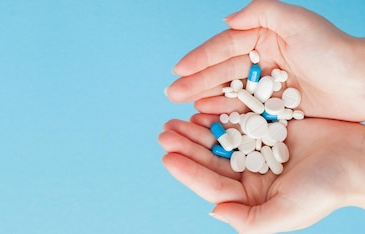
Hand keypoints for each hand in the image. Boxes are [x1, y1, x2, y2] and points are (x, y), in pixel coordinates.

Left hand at [158, 114, 364, 232]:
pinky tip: (201, 108)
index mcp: (249, 197)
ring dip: (196, 131)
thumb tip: (214, 211)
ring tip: (175, 120)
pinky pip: (234, 121)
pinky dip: (218, 115)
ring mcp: (255, 151)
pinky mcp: (264, 129)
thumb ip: (249, 219)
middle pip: (209, 160)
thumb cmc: (326, 190)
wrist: (360, 159)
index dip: (188, 171)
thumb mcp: (287, 212)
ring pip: (217, 140)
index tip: (166, 157)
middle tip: (164, 132)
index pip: (211, 185)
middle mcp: (248, 176)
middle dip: (185, 147)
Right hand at [166, 0, 364, 121]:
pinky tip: (207, 116)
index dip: (200, 58)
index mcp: (263, 37)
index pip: (224, 47)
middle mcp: (261, 60)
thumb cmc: (333, 50)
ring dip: (205, 98)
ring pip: (228, 92)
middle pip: (221, 71)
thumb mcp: (298, 21)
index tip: (178, 69)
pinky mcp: (274, 108)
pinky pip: (243, 111)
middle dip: (195, 82)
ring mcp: (266, 86)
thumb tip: (226, 20)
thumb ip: (261, 12)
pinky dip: (224, 113)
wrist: (363, 84)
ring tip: (183, 107)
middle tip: (171, 94)